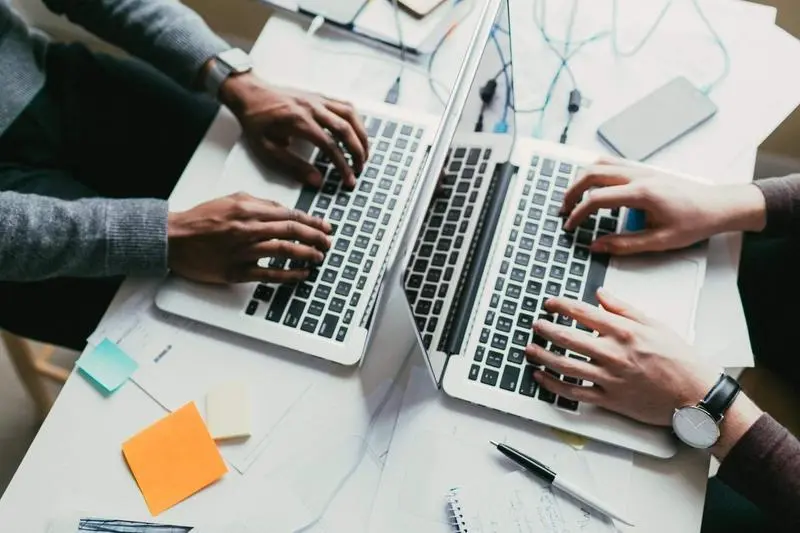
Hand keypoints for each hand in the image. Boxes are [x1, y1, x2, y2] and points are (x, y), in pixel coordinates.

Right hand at [167, 192, 330, 283]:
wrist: (172, 239)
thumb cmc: (200, 219)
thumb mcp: (230, 200)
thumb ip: (258, 203)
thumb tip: (285, 210)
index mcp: (248, 209)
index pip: (289, 214)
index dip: (311, 221)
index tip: (325, 226)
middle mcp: (248, 228)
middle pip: (292, 231)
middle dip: (316, 237)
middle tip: (328, 242)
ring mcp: (242, 251)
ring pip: (284, 251)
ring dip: (307, 254)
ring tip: (319, 257)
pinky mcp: (236, 271)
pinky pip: (269, 274)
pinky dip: (289, 274)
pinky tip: (302, 274)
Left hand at [220, 73, 368, 188]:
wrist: (249, 93)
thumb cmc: (256, 122)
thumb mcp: (267, 149)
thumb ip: (293, 166)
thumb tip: (317, 181)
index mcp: (298, 122)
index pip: (330, 146)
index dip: (343, 165)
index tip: (349, 180)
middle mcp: (312, 107)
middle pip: (346, 129)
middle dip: (358, 152)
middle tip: (360, 169)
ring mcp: (318, 99)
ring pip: (350, 115)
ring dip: (362, 135)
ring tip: (365, 153)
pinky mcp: (319, 96)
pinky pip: (345, 105)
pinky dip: (356, 120)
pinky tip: (357, 133)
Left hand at [524, 289, 719, 425]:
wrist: (695, 395)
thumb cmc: (680, 360)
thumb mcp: (655, 325)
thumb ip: (625, 309)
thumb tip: (601, 294)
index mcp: (624, 332)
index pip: (583, 313)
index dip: (561, 306)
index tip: (549, 303)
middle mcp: (613, 353)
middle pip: (568, 338)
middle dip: (546, 329)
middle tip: (536, 324)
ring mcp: (609, 378)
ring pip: (566, 366)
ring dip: (543, 356)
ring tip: (530, 349)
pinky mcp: (609, 399)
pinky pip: (574, 392)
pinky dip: (554, 386)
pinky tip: (541, 377)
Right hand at [560, 163, 765, 254]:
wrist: (720, 205)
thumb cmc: (696, 222)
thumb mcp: (660, 241)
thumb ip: (624, 245)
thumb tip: (596, 246)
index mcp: (642, 193)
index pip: (597, 199)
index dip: (578, 214)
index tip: (570, 226)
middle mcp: (639, 176)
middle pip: (592, 174)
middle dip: (572, 191)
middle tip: (563, 210)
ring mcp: (642, 169)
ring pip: (600, 164)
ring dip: (582, 179)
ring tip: (573, 198)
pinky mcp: (645, 170)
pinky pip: (612, 164)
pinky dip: (596, 174)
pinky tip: (594, 189)